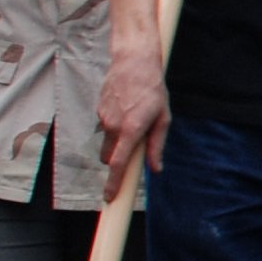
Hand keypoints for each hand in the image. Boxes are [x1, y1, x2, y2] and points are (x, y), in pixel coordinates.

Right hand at [98, 50, 169, 189]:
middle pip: (110, 157)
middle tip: (134, 149)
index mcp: (131, 130)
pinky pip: (106, 127)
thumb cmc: (153, 89)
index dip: (114, 183)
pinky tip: (127, 108)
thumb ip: (157, 145)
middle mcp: (113, 126)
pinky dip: (115, 126)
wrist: (133, 62)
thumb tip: (156, 168)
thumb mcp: (163, 118)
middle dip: (118, 160)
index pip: (118, 164)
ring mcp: (103, 118)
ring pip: (107, 142)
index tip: (109, 198)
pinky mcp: (98, 110)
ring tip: (134, 120)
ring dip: (117, 142)